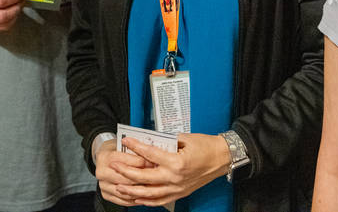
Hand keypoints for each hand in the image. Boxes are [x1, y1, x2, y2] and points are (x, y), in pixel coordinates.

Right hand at [95, 139, 155, 206]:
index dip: (143, 162)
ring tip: (151, 187)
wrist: (103, 157)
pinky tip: (143, 195)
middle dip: (143, 178)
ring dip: (140, 191)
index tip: (153, 162)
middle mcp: (102, 172)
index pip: (127, 162)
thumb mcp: (124, 145)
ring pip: (125, 191)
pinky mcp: (105, 194)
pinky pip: (122, 200)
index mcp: (106, 157)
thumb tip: (152, 158)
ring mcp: (103, 184)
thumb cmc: (115, 150)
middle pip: (126, 178)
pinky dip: (134, 199)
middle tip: (155, 176)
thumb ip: (135, 151)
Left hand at [112, 133, 231, 206]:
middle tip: (115, 165)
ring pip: (149, 193)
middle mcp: (175, 177)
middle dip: (126, 171)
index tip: (126, 140)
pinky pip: (159, 201)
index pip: (150, 154)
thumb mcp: (186, 138)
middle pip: (144, 177)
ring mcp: (177, 188)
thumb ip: (167, 140)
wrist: (222, 158)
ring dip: (132, 190)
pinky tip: (136, 197)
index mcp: (176, 162)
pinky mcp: (179, 193)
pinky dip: (146, 200)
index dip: (136, 146)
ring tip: (119, 185)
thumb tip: (151, 140)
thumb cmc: (206, 146)